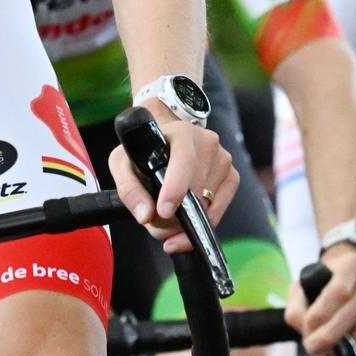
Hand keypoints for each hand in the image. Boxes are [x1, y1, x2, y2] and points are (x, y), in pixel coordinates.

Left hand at [107, 99, 238, 252]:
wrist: (166, 138)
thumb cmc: (144, 150)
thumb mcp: (122, 162)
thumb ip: (129, 189)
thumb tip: (146, 215)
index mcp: (182, 132)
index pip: (184, 162)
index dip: (175, 189)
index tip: (163, 211)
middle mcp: (207, 143)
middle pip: (194, 193)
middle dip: (172, 216)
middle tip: (153, 219)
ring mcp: (223, 160)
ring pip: (206, 207)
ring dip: (183, 221)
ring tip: (165, 214)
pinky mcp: (232, 177)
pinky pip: (218, 211)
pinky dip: (201, 222)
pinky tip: (185, 220)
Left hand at [285, 244, 355, 355]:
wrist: (354, 274)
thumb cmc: (324, 281)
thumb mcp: (304, 283)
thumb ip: (297, 305)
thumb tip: (304, 329)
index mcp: (352, 264)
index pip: (339, 292)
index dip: (322, 314)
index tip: (306, 329)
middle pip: (353, 314)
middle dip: (329, 336)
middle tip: (311, 348)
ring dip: (340, 347)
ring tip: (322, 350)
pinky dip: (353, 349)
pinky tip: (339, 348)